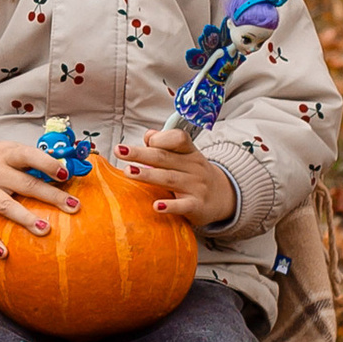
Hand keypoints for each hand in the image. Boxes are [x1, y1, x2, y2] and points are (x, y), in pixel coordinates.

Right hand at [0, 135, 80, 261]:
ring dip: (25, 218)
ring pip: (6, 206)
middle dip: (50, 196)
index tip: (65, 174)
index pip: (28, 156)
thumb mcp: (11, 151)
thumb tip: (70, 169)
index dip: (47, 164)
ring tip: (44, 228)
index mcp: (6, 154)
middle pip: (25, 184)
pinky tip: (4, 252)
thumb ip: (35, 161)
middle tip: (73, 206)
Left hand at [117, 125, 238, 228]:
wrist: (223, 197)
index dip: (160, 139)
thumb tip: (148, 135)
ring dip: (148, 175)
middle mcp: (194, 167)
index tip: (146, 141)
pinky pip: (183, 205)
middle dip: (140, 154)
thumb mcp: (185, 156)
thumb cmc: (193, 174)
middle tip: (120, 151)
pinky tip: (156, 206)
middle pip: (164, 158)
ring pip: (169, 179)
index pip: (178, 139)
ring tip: (129, 172)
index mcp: (190, 152)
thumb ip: (166, 145)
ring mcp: (196, 187)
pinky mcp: (197, 206)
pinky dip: (170, 206)